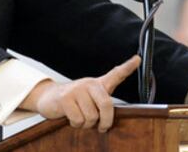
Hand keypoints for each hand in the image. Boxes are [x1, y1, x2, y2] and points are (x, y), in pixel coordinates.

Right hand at [20, 55, 140, 131]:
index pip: (116, 74)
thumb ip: (102, 103)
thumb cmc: (75, 102)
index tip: (138, 59)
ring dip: (86, 124)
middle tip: (101, 127)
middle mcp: (89, 83)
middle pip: (106, 105)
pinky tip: (71, 117)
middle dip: (105, 121)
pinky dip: (75, 124)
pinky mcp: (66, 98)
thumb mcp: (90, 99)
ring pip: (91, 117)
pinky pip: (78, 119)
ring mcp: (77, 89)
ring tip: (79, 117)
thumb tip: (109, 118)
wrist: (49, 98)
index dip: (128, 66)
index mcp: (98, 84)